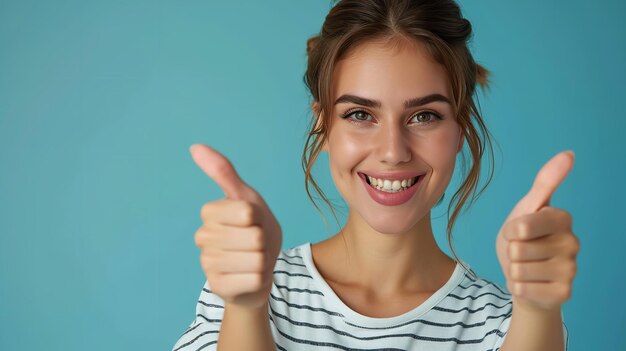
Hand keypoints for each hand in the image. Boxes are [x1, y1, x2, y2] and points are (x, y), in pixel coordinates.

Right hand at [190, 144, 282, 309]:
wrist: (257, 269)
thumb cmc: (254, 229)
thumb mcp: (246, 198)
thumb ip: (223, 173)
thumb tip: (195, 146)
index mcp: (209, 211)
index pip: (247, 212)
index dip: (260, 218)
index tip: (253, 222)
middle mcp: (202, 237)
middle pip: (254, 236)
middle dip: (263, 241)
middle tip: (255, 244)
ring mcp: (207, 263)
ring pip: (255, 259)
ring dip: (263, 260)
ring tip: (253, 259)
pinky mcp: (217, 287)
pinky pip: (254, 279)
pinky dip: (260, 278)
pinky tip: (249, 276)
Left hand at [496, 151, 579, 311]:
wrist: (526, 276)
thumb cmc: (524, 238)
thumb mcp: (527, 208)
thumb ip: (545, 182)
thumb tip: (569, 153)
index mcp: (562, 218)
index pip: (521, 226)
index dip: (510, 231)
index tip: (519, 231)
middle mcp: (573, 243)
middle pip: (517, 250)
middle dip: (512, 252)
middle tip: (523, 252)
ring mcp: (571, 270)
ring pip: (519, 270)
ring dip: (515, 270)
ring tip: (526, 267)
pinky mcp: (564, 293)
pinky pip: (522, 289)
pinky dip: (519, 287)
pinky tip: (531, 283)